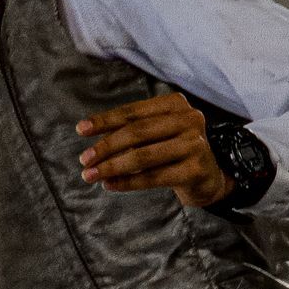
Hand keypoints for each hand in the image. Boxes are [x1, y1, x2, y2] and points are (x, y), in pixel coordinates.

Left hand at [76, 93, 227, 208]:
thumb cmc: (173, 150)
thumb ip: (130, 132)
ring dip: (112, 167)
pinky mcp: (196, 169)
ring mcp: (195, 144)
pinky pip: (153, 177)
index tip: (80, 130)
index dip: (105, 120)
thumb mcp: (155, 134)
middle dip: (106, 147)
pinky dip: (127, 182)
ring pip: (143, 156)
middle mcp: (189, 119)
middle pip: (137, 132)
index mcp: (176, 104)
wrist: (208, 176)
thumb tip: (91, 143)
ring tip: (91, 175)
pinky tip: (109, 185)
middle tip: (83, 160)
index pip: (133, 112)